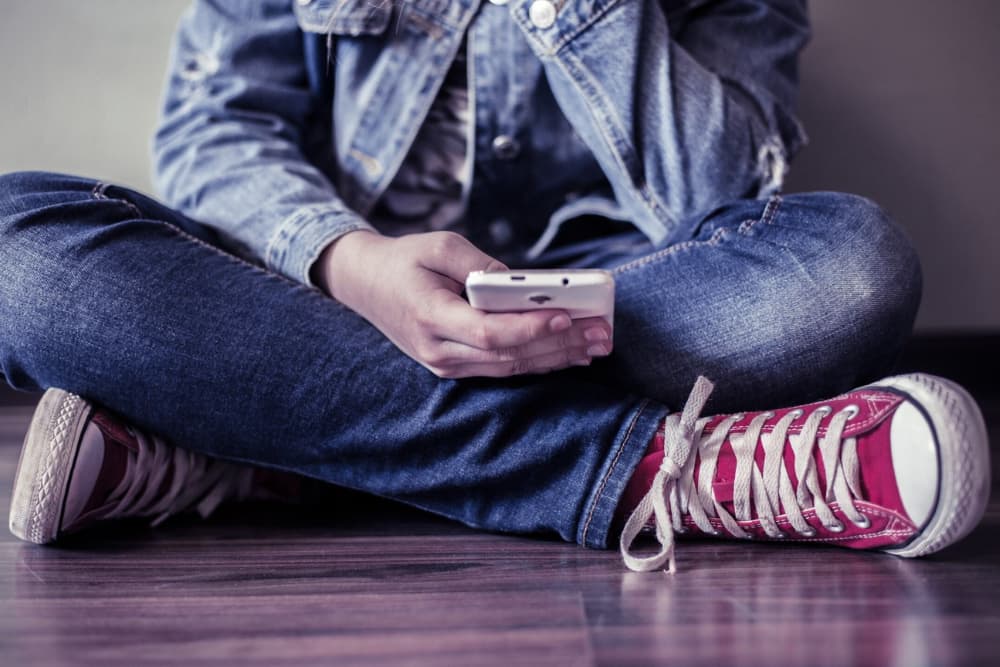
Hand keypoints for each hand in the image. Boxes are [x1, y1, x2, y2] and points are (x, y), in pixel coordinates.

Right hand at [312, 230, 612, 378]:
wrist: (366, 285)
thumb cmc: (406, 260)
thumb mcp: (440, 246)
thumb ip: (481, 265)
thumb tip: (523, 284)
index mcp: (430, 316)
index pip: (489, 332)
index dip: (531, 328)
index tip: (567, 316)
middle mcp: (439, 350)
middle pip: (508, 356)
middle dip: (559, 344)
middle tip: (600, 332)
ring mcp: (446, 364)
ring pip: (510, 368)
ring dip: (556, 357)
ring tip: (596, 344)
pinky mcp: (456, 367)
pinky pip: (503, 368)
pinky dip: (539, 361)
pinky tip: (570, 353)